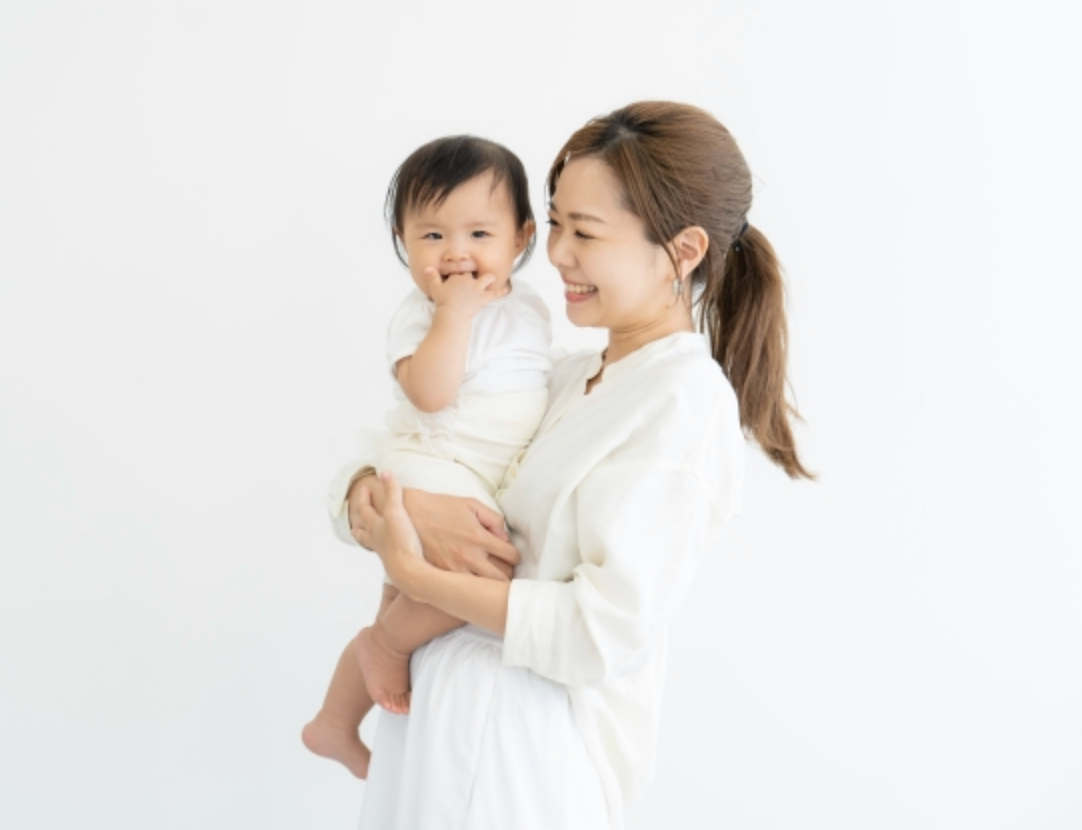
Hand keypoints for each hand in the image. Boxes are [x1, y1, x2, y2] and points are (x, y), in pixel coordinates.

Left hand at [355, 472, 424, 587]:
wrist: (408, 570)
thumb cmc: (400, 540)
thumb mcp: (396, 511)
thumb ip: (392, 491)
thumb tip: (385, 472)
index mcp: (374, 526)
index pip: (363, 510)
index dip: (363, 498)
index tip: (363, 488)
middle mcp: (376, 540)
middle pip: (361, 533)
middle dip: (358, 525)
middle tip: (355, 521)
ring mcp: (385, 553)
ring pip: (372, 544)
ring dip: (371, 538)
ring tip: (373, 536)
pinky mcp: (396, 562)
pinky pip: (387, 553)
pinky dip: (387, 549)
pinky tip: (393, 549)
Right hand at [405, 488, 519, 580]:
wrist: (408, 513)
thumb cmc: (441, 507)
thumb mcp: (472, 504)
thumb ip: (494, 519)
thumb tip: (504, 538)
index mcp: (479, 537)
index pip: (511, 556)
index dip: (514, 556)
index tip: (510, 556)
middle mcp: (468, 557)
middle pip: (501, 579)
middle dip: (506, 576)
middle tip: (503, 571)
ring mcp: (453, 570)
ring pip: (482, 590)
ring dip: (488, 586)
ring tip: (487, 580)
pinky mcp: (439, 576)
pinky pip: (460, 591)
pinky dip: (468, 589)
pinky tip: (468, 584)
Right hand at [425, 267, 501, 317]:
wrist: (452, 314)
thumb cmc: (443, 302)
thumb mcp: (435, 288)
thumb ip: (432, 277)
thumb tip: (427, 268)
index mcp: (458, 276)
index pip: (462, 269)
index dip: (462, 271)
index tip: (461, 274)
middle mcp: (469, 280)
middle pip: (476, 271)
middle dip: (476, 271)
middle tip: (475, 274)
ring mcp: (477, 288)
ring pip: (488, 278)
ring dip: (490, 278)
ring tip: (491, 279)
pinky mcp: (483, 298)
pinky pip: (495, 294)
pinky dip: (501, 292)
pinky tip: (506, 290)